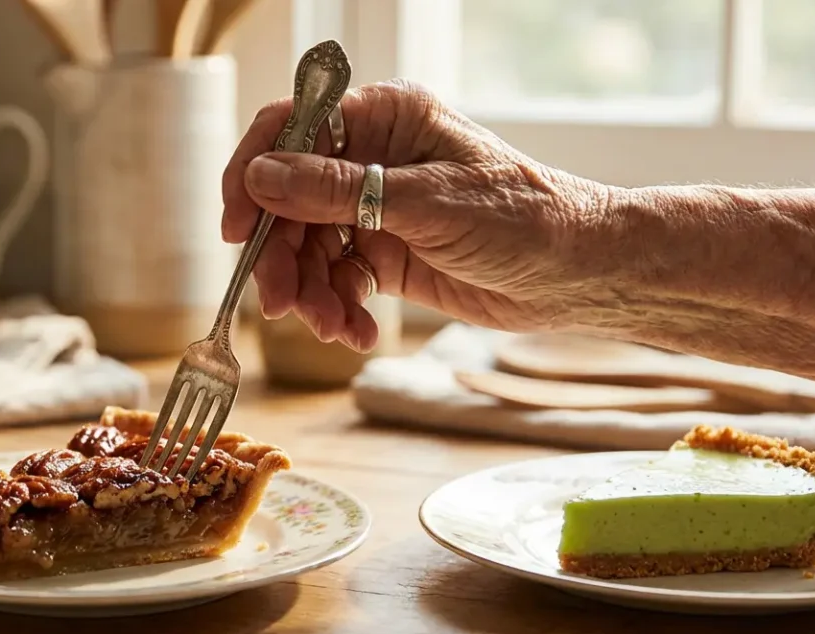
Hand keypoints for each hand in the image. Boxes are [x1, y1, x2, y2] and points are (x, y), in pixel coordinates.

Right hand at [221, 79, 613, 352]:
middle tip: (283, 302)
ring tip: (330, 325)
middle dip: (282, 255)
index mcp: (385, 118)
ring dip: (309, 291)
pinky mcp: (384, 254)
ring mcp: (376, 208)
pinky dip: (337, 309)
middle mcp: (373, 158)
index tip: (237, 227)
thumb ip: (337, 193)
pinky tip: (355, 333)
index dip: (254, 174)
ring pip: (307, 247)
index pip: (292, 129)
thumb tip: (261, 177)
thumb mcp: (424, 203)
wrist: (577, 275)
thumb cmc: (522, 218)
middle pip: (289, 200)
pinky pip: (335, 280)